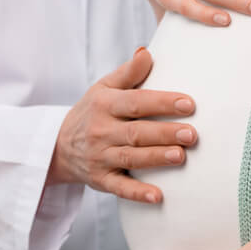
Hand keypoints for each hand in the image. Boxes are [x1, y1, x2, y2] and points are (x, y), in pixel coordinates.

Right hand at [47, 48, 196, 202]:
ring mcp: (100, 157)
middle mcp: (101, 131)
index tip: (189, 104)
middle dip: (164, 133)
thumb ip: (129, 72)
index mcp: (105, 105)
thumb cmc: (93, 112)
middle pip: (136, 132)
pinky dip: (137, 193)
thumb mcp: (104, 88)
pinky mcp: (101, 180)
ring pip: (131, 158)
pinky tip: (158, 196)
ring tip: (180, 156)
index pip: (136, 102)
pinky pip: (119, 188)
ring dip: (156, 158)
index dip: (162, 103)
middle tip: (192, 134)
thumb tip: (147, 52)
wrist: (58, 146)